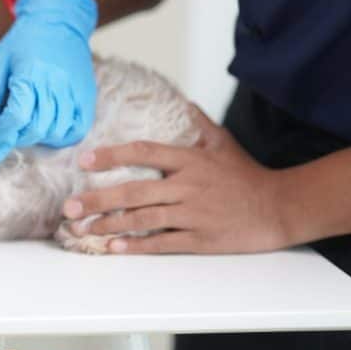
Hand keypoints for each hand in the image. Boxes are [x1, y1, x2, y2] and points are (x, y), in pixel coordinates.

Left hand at [0, 0, 97, 162]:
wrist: (57, 22)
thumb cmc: (23, 43)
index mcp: (30, 74)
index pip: (16, 117)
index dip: (1, 138)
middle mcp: (55, 84)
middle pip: (36, 128)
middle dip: (17, 138)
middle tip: (7, 134)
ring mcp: (74, 92)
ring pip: (56, 132)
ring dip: (36, 138)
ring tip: (25, 127)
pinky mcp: (86, 97)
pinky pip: (76, 130)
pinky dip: (60, 138)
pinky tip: (47, 130)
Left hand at [63, 106, 288, 253]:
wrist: (281, 207)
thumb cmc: (247, 175)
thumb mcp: (223, 142)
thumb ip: (196, 123)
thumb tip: (178, 102)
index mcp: (190, 160)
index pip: (143, 152)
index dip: (111, 156)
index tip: (84, 161)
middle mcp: (188, 185)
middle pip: (134, 191)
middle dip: (97, 200)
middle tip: (70, 206)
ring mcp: (194, 213)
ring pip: (143, 219)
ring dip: (109, 225)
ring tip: (83, 229)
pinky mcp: (201, 239)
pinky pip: (162, 242)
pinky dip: (137, 246)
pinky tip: (114, 247)